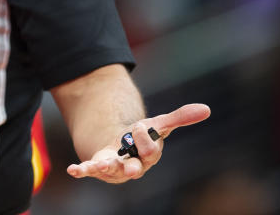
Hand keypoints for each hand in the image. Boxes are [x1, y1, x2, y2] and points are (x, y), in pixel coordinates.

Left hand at [66, 103, 210, 182]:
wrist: (122, 146)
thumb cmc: (144, 137)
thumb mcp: (159, 124)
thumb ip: (179, 118)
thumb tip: (207, 108)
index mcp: (149, 155)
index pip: (151, 151)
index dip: (145, 138)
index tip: (139, 124)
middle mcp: (133, 166)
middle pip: (134, 167)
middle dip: (131, 164)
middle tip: (128, 157)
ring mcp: (115, 168)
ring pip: (112, 170)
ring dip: (106, 168)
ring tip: (100, 166)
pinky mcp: (98, 167)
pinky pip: (89, 170)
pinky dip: (81, 170)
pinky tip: (73, 170)